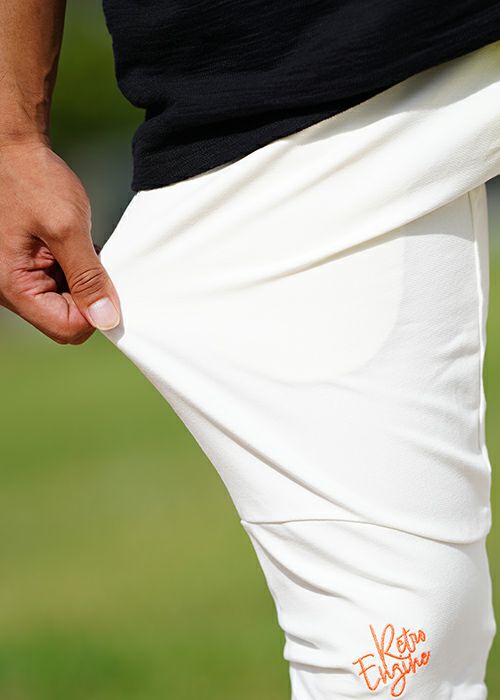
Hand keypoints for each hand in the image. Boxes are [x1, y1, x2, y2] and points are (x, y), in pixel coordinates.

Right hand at [0, 141, 119, 343]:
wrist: (15, 150)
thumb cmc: (33, 181)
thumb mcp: (67, 229)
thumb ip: (88, 277)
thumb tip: (106, 319)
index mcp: (13, 286)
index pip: (66, 329)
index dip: (94, 314)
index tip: (110, 287)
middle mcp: (12, 289)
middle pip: (66, 320)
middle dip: (89, 297)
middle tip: (97, 262)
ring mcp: (21, 279)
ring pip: (67, 303)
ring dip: (84, 281)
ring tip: (84, 248)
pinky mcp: (31, 267)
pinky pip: (62, 284)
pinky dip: (78, 270)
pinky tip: (79, 247)